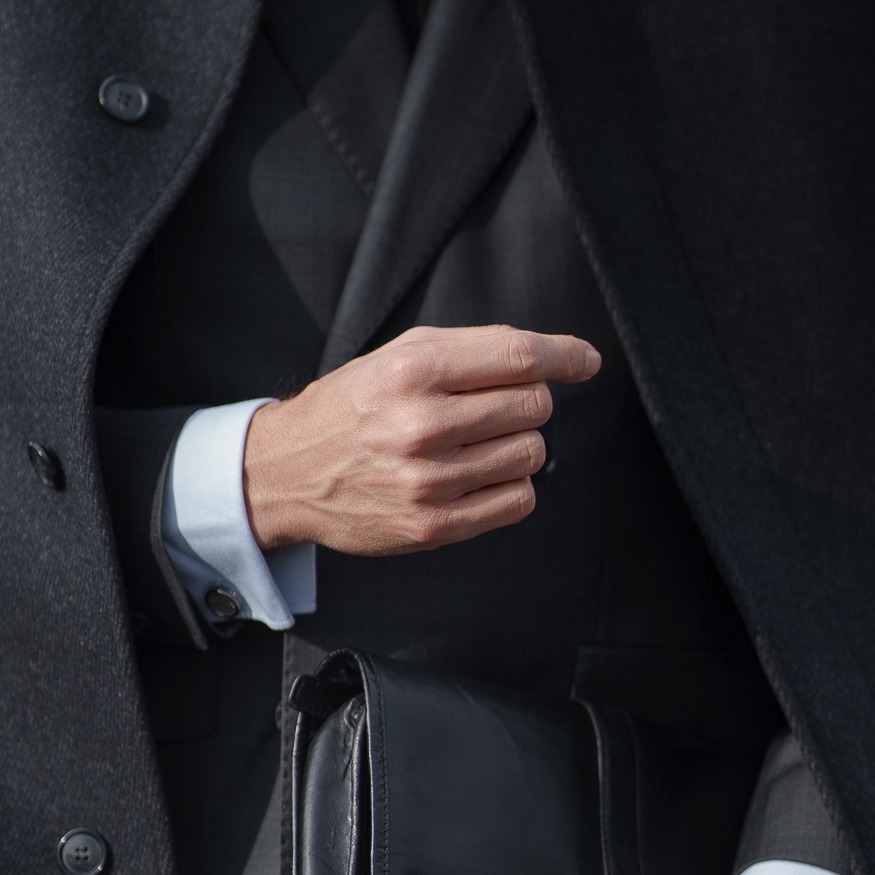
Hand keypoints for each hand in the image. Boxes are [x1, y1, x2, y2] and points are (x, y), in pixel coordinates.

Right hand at [242, 324, 599, 555]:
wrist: (287, 472)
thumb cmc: (353, 407)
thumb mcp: (398, 355)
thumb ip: (474, 349)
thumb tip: (564, 357)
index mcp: (413, 371)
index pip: (519, 357)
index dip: (565, 356)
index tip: (586, 361)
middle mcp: (422, 425)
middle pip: (533, 404)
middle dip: (524, 401)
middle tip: (488, 408)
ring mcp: (428, 481)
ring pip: (531, 453)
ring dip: (518, 444)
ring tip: (476, 443)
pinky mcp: (433, 526)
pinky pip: (518, 500)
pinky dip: (512, 485)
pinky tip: (479, 474)